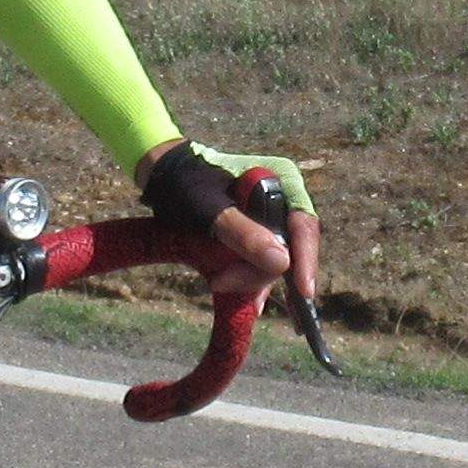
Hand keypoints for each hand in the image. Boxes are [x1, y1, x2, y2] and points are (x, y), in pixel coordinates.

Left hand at [137, 138, 317, 307]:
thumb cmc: (185, 182)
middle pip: (289, 249)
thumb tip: (282, 263)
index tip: (303, 292)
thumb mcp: (209, 208)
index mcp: (281, 182)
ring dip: (249, 278)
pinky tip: (234, 291)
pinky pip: (258, 262)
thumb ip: (243, 232)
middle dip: (260, 273)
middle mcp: (281, 202)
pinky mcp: (253, 235)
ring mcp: (268, 220)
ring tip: (218, 282)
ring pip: (273, 261)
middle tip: (223, 283)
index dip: (306, 260)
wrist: (161, 176)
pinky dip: (245, 277)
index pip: (304, 226)